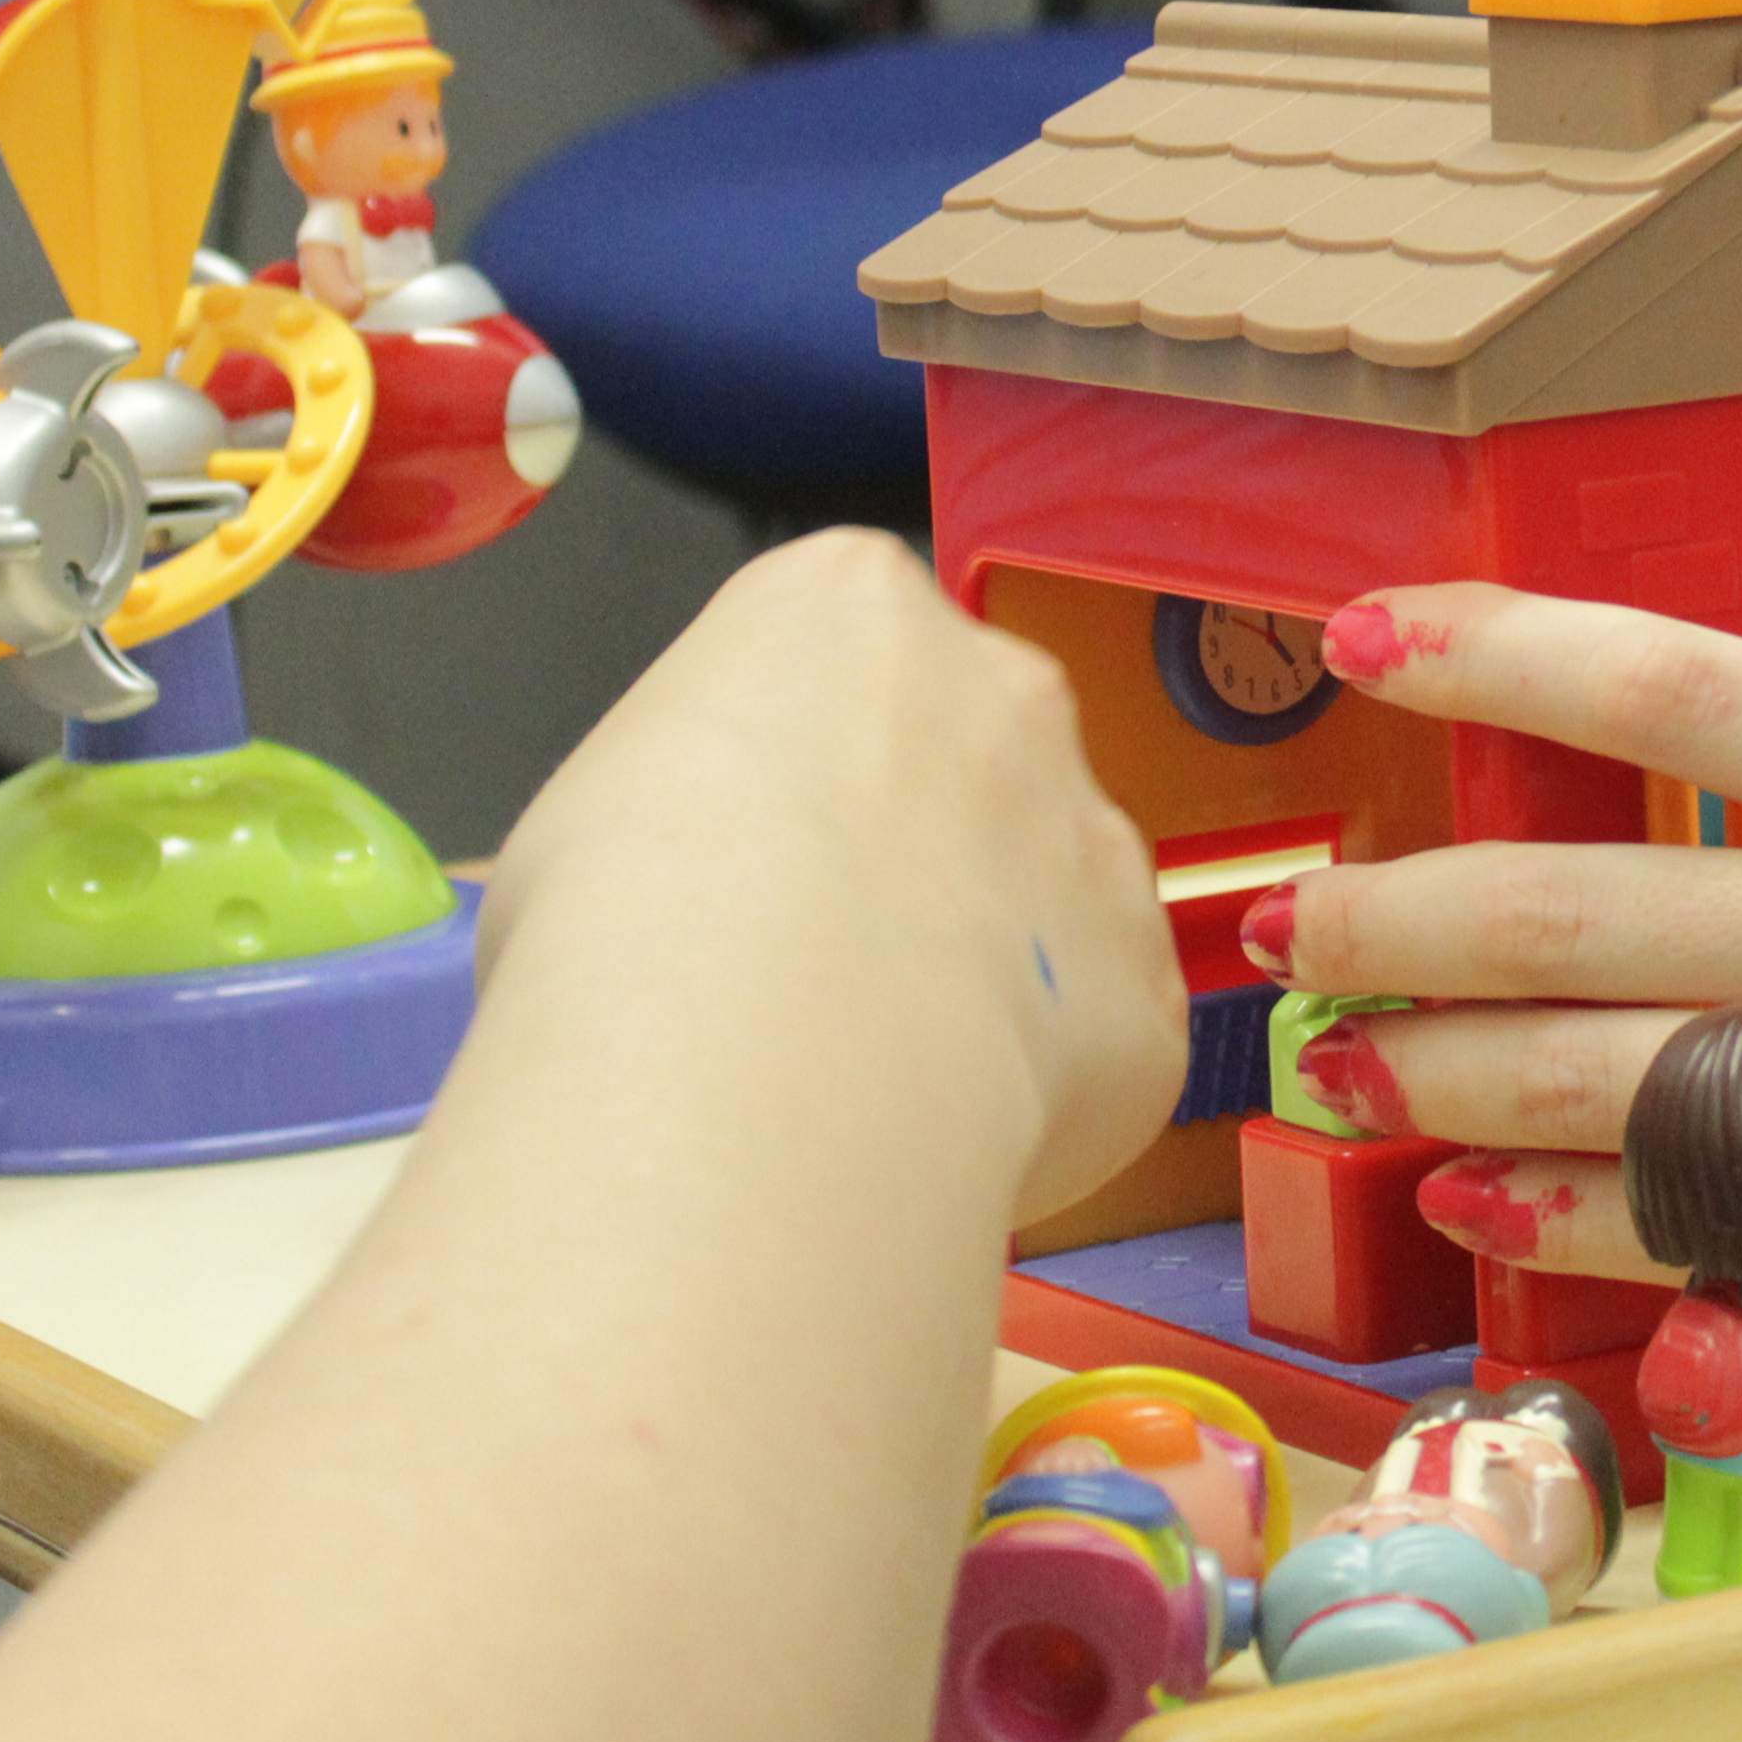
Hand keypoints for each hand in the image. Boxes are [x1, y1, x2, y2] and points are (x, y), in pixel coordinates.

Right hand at [483, 530, 1182, 1231]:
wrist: (758, 1066)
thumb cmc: (630, 919)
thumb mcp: (590, 812)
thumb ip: (695, 808)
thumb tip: (703, 895)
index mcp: (851, 609)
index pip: (845, 651)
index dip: (795, 769)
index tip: (747, 854)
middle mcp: (1003, 691)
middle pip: (975, 756)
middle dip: (918, 852)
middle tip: (819, 965)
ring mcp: (1097, 837)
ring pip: (1052, 896)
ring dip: (988, 966)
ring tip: (874, 1071)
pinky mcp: (1150, 988)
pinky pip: (1100, 1030)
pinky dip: (1039, 1085)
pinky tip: (945, 1132)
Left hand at [1273, 586, 1741, 1435]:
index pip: (1676, 677)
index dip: (1501, 647)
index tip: (1379, 629)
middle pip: (1578, 890)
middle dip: (1402, 913)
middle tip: (1301, 923)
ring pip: (1591, 1064)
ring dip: (1439, 1073)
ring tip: (1346, 1073)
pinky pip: (1684, 1226)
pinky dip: (1557, 1224)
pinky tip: (1485, 1218)